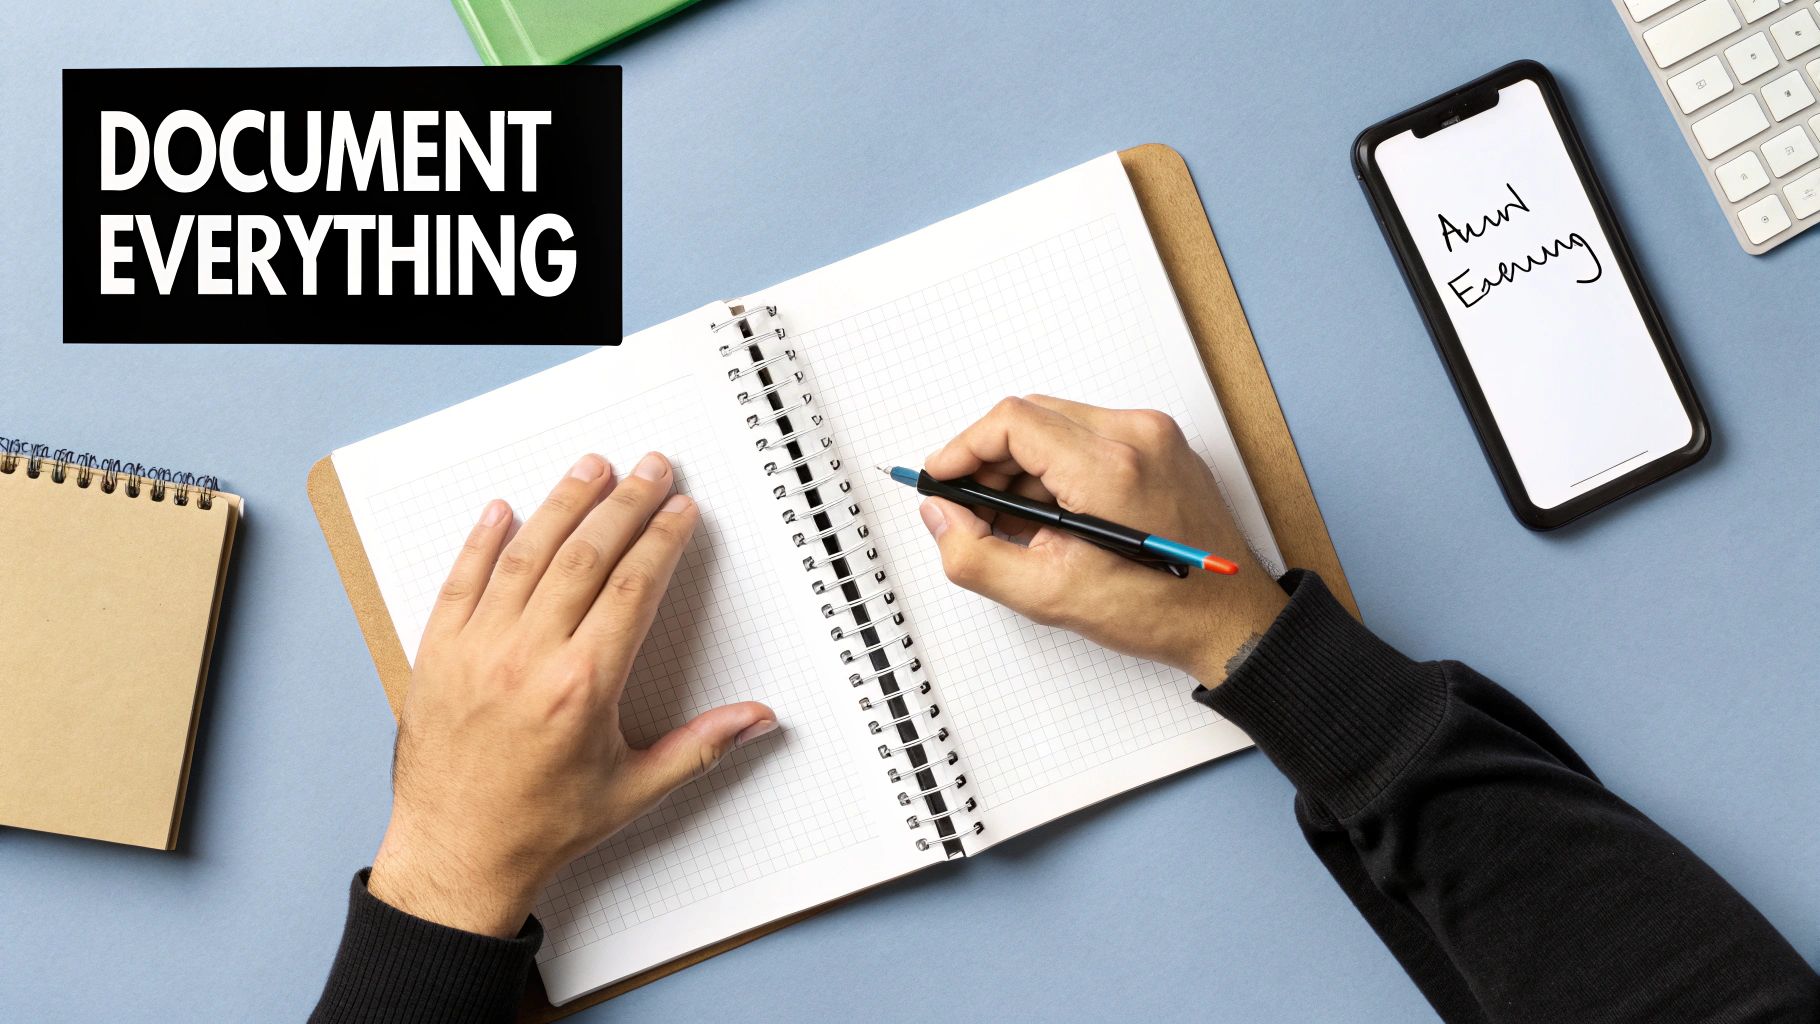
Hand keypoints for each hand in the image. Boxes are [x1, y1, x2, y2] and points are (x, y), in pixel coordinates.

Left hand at [368, 452, 777, 937]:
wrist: (455, 856)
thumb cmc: (541, 827)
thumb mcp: (634, 791)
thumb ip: (700, 747)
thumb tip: (759, 719)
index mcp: (582, 687)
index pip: (632, 588)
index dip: (661, 540)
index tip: (680, 510)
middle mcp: (528, 658)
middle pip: (585, 557)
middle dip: (624, 504)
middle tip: (651, 467)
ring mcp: (478, 652)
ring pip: (525, 556)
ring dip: (562, 505)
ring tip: (591, 468)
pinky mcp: (438, 656)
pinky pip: (460, 582)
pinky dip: (481, 541)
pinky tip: (502, 510)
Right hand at [919, 396, 1287, 687]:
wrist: (1228, 620)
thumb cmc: (1158, 610)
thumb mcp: (1048, 594)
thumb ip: (975, 554)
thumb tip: (939, 515)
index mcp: (1109, 467)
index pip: (1011, 422)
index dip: (963, 449)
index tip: (941, 480)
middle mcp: (1135, 436)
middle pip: (1032, 417)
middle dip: (990, 461)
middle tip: (972, 510)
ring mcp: (1154, 435)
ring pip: (1057, 424)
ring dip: (1022, 466)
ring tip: (1015, 521)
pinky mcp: (1161, 444)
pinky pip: (1089, 436)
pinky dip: (1057, 467)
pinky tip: (1051, 514)